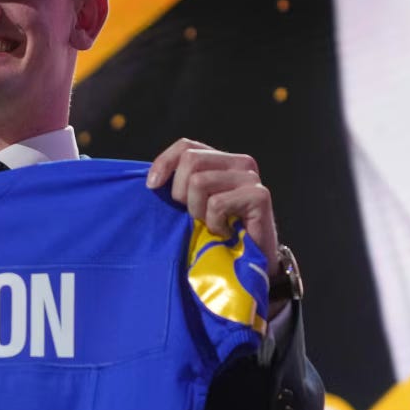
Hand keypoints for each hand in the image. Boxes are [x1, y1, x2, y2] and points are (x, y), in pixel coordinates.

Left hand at [146, 138, 284, 313]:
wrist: (247, 263)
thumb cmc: (215, 234)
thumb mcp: (191, 205)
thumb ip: (178, 186)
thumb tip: (150, 180)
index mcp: (220, 161)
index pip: (186, 146)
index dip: (164, 162)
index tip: (151, 186)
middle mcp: (239, 162)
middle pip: (190, 160)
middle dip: (180, 192)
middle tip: (193, 215)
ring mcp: (250, 177)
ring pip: (199, 181)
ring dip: (197, 211)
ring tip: (210, 224)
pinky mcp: (259, 195)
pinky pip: (216, 203)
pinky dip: (213, 223)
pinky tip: (224, 232)